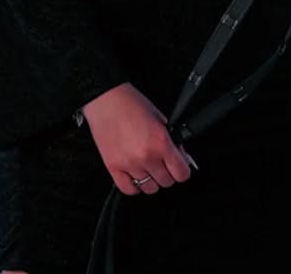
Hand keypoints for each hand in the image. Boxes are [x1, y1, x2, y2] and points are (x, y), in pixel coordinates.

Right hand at [81, 83, 195, 195]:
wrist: (107, 100)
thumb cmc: (131, 103)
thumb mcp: (160, 117)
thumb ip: (171, 139)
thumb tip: (180, 155)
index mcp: (161, 142)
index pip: (181, 173)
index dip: (183, 171)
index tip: (181, 168)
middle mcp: (146, 156)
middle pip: (166, 182)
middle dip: (168, 173)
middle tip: (164, 164)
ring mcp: (129, 165)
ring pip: (149, 188)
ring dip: (151, 180)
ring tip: (148, 168)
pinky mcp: (113, 168)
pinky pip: (129, 189)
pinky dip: (134, 185)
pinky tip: (135, 175)